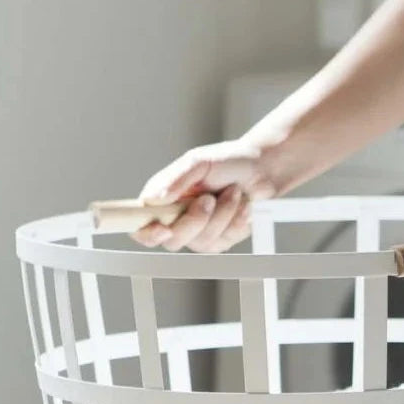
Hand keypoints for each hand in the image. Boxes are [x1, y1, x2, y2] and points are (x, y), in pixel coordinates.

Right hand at [133, 138, 280, 251]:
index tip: (163, 228)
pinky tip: (242, 206)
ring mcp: (197, 232)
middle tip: (210, 198)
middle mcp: (176, 218)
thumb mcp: (199, 162)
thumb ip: (175, 180)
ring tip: (233, 193)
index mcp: (162, 198)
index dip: (147, 233)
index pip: (140, 226)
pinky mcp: (218, 240)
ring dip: (222, 216)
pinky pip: (223, 242)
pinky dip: (236, 222)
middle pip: (173, 240)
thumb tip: (153, 199)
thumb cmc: (229, 161)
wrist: (263, 169)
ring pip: (201, 242)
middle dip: (195, 221)